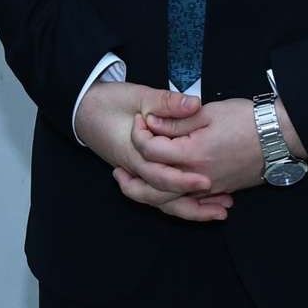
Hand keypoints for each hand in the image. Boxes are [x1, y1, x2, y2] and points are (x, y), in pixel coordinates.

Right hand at [76, 81, 234, 222]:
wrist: (84, 109)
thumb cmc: (109, 102)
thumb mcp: (138, 95)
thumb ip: (166, 102)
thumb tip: (194, 104)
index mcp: (134, 153)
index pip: (159, 176)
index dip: (183, 181)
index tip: (207, 182)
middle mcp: (135, 170)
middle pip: (162, 198)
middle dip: (194, 204)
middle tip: (223, 206)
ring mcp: (137, 174)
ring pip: (162, 202)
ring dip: (191, 209)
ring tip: (220, 212)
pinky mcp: (142, 173)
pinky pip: (162, 195)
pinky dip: (182, 202)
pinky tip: (204, 202)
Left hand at [135, 99, 268, 198]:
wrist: (280, 135)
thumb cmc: (246, 119)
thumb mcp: (208, 111)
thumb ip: (176, 118)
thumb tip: (150, 121)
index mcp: (192, 153)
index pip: (151, 150)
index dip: (140, 134)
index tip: (139, 120)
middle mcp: (198, 177)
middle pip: (155, 188)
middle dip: (133, 182)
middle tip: (118, 172)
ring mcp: (210, 187)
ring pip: (172, 201)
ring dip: (149, 196)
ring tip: (133, 187)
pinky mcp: (220, 190)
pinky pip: (191, 202)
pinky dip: (174, 201)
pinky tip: (164, 193)